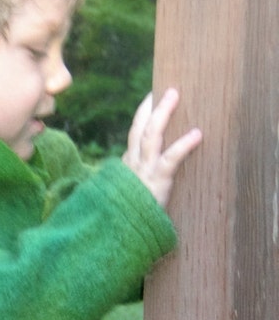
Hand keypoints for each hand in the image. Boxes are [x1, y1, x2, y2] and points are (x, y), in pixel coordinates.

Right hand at [122, 88, 201, 207]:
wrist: (122, 230)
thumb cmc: (129, 214)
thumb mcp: (129, 193)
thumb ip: (136, 180)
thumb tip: (149, 168)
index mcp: (128, 166)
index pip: (134, 134)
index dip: (142, 115)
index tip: (151, 97)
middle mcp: (133, 164)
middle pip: (139, 129)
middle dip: (151, 107)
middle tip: (166, 89)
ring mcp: (144, 171)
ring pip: (151, 136)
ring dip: (162, 114)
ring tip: (174, 95)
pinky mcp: (156, 181)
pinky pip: (170, 159)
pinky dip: (183, 145)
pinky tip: (197, 134)